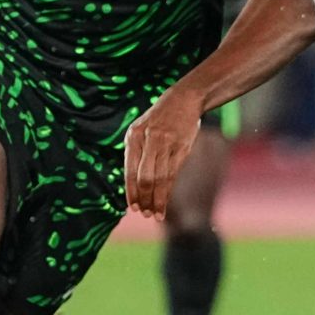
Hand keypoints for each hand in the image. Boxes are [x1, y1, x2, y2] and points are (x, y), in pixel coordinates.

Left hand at [124, 85, 204, 219]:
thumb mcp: (141, 130)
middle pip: (145, 178)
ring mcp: (167, 144)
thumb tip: (133, 186)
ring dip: (157, 200)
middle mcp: (149, 140)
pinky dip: (168, 191)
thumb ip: (136, 154)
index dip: (131, 192)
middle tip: (145, 213)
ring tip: (156, 214)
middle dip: (145, 199)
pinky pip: (173, 175)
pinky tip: (166, 202)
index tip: (134, 207)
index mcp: (134, 136)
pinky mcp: (182, 148)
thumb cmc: (159, 119)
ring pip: (161, 179)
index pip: (130, 171)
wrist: (184, 99)